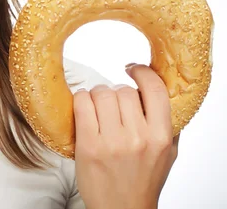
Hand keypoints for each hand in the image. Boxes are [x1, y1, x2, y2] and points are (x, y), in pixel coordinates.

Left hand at [73, 64, 178, 208]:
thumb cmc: (143, 180)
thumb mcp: (167, 153)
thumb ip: (168, 123)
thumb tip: (159, 90)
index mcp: (160, 137)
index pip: (155, 90)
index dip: (143, 73)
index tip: (134, 70)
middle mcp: (138, 138)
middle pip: (122, 90)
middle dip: (115, 92)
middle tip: (112, 104)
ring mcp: (112, 141)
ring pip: (101, 93)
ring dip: (97, 95)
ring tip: (97, 108)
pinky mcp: (88, 145)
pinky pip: (81, 103)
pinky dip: (81, 100)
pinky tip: (84, 108)